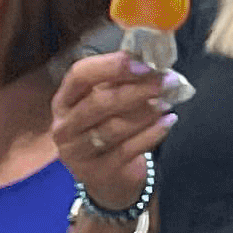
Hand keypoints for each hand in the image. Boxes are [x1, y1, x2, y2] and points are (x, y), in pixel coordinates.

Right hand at [52, 49, 178, 215]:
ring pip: (113, 128)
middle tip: (167, 81)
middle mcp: (63, 127)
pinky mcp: (96, 173)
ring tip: (168, 102)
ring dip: (146, 112)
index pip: (80, 75)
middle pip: (98, 103)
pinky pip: (126, 150)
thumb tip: (150, 58)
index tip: (144, 64)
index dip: (112, 66)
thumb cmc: (108, 127)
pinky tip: (168, 122)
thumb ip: (120, 80)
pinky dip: (151, 134)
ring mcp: (76, 153)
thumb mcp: (107, 99)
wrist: (107, 175)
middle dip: (137, 90)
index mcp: (64, 100)